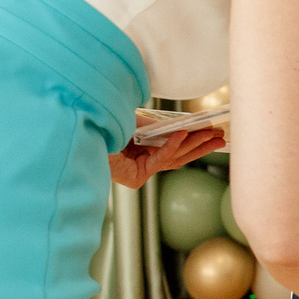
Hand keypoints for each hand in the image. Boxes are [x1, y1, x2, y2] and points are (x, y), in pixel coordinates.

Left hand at [108, 126, 225, 188]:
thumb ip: (153, 123)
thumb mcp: (131, 121)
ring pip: (173, 159)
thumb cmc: (99, 127)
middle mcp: (141, 166)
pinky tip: (184, 134)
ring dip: (195, 146)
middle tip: (223, 138)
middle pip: (179, 157)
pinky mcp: (135, 178)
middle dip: (202, 147)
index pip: (173, 150)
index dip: (194, 141)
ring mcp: (138, 174)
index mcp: (141, 154)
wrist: (75, 131)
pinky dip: (172, 145)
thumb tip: (178, 122)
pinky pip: (159, 159)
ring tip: (213, 136)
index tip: (212, 132)